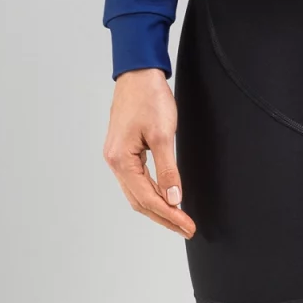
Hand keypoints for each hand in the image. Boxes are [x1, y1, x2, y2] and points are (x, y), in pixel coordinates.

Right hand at [102, 68, 195, 236]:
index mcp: (121, 160)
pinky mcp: (123, 151)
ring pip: (137, 193)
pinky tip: (165, 198)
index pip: (147, 198)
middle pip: (139, 201)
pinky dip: (151, 193)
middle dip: (164, 217)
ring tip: (178, 219)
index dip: (169, 215)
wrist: (139, 74)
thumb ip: (168, 170)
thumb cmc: (149, 98)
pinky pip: (136, 181)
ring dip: (158, 208)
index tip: (187, 225)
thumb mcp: (163, 135)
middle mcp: (115, 162)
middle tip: (186, 228)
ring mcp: (117, 157)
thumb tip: (174, 198)